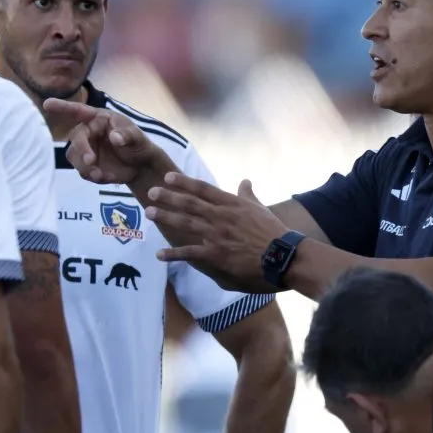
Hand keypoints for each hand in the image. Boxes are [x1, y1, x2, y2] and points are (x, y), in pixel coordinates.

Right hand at [43, 98, 160, 183]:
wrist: (141, 166)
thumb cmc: (139, 144)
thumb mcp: (138, 137)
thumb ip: (128, 136)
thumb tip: (114, 137)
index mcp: (99, 119)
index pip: (79, 111)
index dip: (62, 107)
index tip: (47, 103)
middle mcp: (88, 132)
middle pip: (75, 138)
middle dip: (81, 150)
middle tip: (91, 161)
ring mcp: (86, 150)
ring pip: (74, 157)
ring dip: (84, 167)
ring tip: (100, 175)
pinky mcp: (87, 166)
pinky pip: (82, 172)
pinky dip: (94, 177)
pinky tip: (108, 178)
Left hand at [145, 174, 287, 293]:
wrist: (283, 256)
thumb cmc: (274, 232)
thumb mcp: (260, 208)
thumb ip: (248, 195)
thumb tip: (245, 180)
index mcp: (231, 204)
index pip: (203, 189)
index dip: (184, 182)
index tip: (168, 176)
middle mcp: (220, 216)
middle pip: (189, 203)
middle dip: (168, 197)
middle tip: (151, 192)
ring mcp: (216, 235)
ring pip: (185, 223)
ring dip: (165, 217)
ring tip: (149, 213)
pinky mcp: (215, 255)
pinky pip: (190, 253)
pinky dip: (173, 254)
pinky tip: (159, 254)